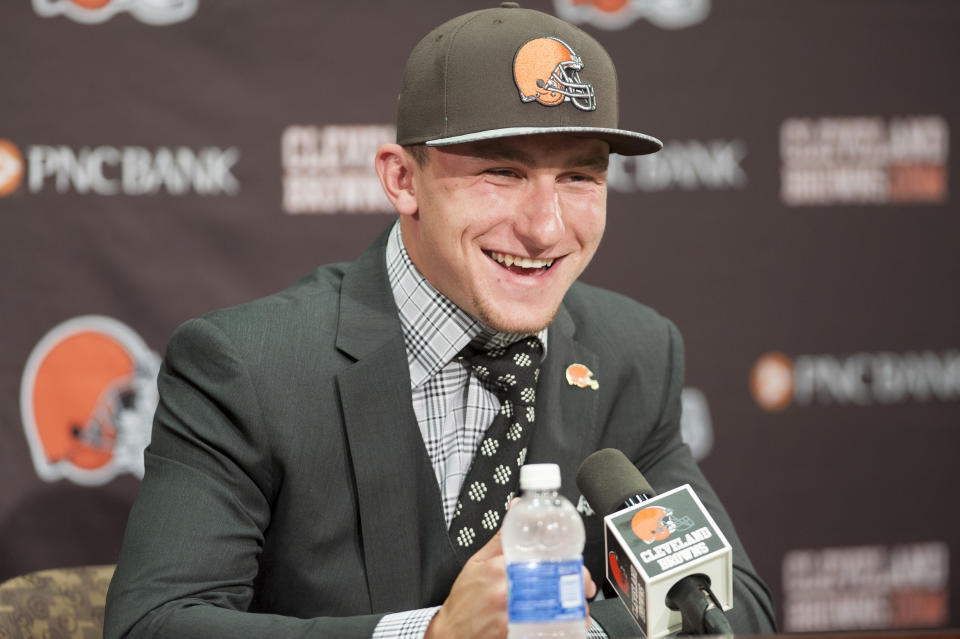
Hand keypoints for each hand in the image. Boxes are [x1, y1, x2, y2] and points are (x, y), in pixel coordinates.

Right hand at [425, 531, 599, 638]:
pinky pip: (544, 632)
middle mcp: (507, 593)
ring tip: (577, 608)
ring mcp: (512, 617)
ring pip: (554, 614)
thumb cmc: (464, 598)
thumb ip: (502, 537)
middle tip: (583, 589)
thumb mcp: (478, 561)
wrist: (451, 632)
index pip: (545, 563)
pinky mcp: (515, 636)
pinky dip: (559, 630)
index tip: (578, 570)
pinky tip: (564, 626)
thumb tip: (518, 506)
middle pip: (555, 589)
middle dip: (576, 590)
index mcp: (501, 569)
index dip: (571, 568)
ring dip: (572, 612)